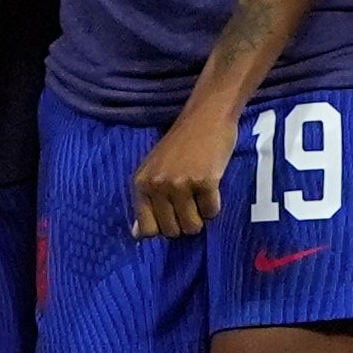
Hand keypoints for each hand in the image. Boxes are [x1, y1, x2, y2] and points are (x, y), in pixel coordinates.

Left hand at [129, 92, 232, 240]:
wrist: (207, 116)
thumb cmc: (181, 144)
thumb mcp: (154, 170)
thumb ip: (146, 202)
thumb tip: (137, 236)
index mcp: (141, 184)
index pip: (147, 229)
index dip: (163, 228)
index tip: (172, 215)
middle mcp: (157, 186)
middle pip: (171, 231)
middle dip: (184, 223)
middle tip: (190, 202)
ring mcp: (181, 184)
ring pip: (192, 226)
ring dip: (200, 217)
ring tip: (200, 195)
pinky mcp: (205, 182)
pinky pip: (211, 212)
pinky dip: (214, 205)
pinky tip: (212, 185)